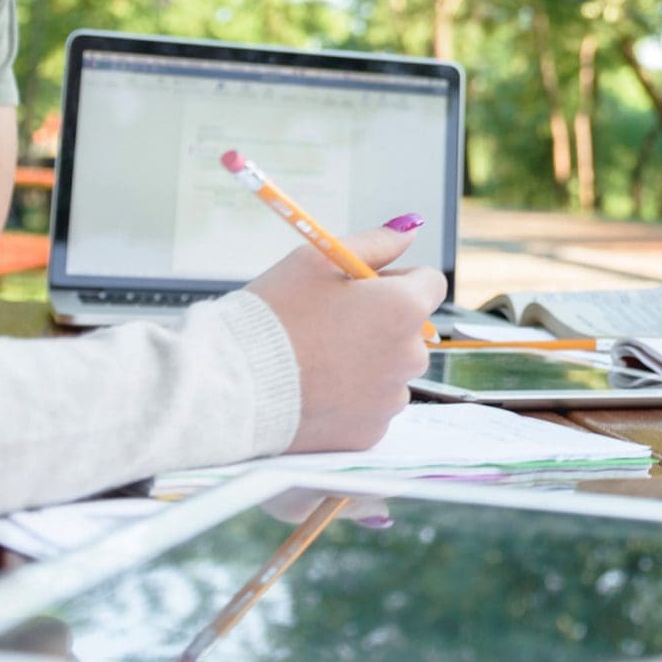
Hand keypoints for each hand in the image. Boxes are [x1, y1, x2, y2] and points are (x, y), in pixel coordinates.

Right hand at [246, 225, 445, 453]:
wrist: (232, 385)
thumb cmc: (273, 316)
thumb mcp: (318, 261)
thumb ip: (375, 243)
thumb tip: (411, 229)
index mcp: (403, 309)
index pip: (429, 284)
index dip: (394, 280)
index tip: (360, 287)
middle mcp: (409, 357)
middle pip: (410, 330)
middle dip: (381, 322)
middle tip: (328, 322)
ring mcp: (391, 400)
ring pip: (391, 370)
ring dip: (367, 361)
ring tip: (316, 358)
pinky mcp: (370, 433)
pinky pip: (371, 406)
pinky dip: (352, 398)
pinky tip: (315, 389)